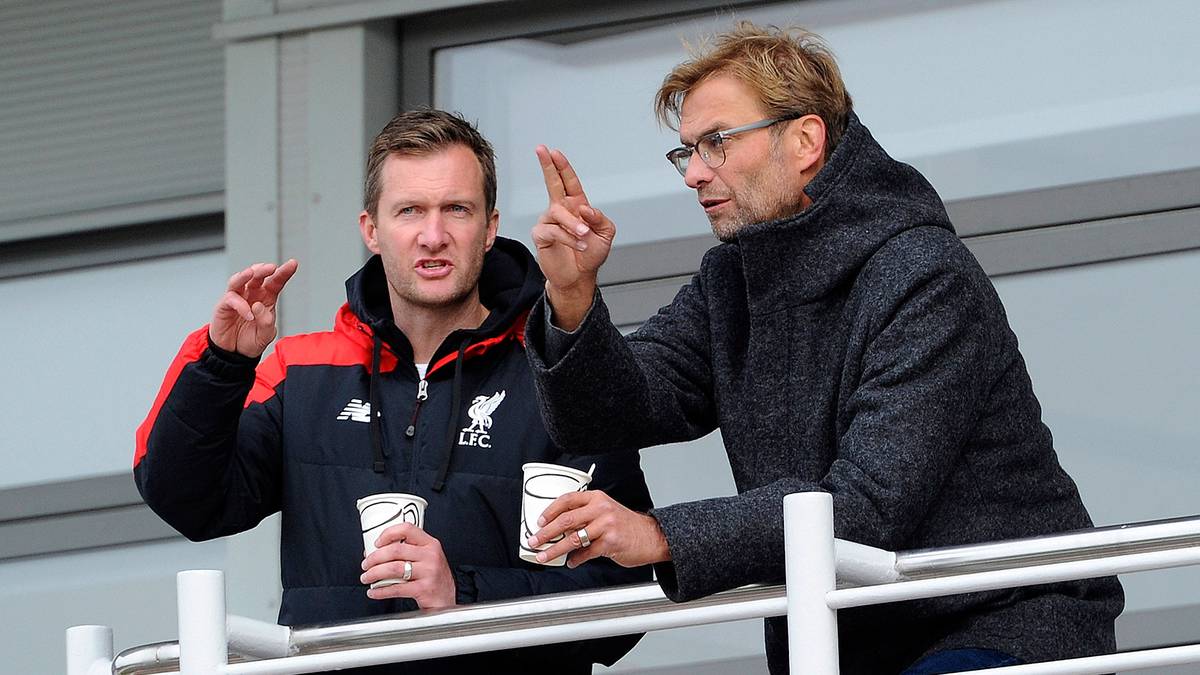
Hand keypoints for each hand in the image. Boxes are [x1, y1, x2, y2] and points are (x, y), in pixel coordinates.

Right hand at [210, 260, 297, 357]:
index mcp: (266, 298)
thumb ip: (266, 322)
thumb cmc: (251, 341)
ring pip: (239, 279)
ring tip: (252, 273)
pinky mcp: (224, 306)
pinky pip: (231, 299)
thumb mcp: (265, 335)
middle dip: (263, 269)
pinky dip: (240, 305)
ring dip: (246, 274)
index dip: (284, 272)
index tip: (292, 264)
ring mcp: (237, 298)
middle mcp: (251, 294)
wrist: (234, 354)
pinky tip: (248, 315)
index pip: (275, 282)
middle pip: (257, 276)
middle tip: (271, 267)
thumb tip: (258, 306)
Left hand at [361, 523, 456, 608]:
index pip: (407, 529)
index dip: (388, 534)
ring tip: (367, 577)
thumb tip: (376, 551)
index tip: (377, 543)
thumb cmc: (433, 577)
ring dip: (374, 573)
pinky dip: (381, 590)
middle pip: (395, 550)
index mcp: (430, 543)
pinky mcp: (424, 589)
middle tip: (366, 564)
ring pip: (393, 568)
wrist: (447, 598)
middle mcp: (430, 555)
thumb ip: (407, 551)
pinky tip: (374, 591)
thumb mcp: (427, 558)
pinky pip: (396, 588)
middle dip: (375, 558)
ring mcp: (428, 572)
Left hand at [527, 490, 669, 568]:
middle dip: (546, 533)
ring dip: (555, 549)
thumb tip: (559, 529)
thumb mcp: (606, 512)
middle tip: (534, 541)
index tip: (539, 522)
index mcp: (597, 498)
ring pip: (573, 538)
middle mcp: (601, 509)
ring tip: (545, 556)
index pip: (567, 500)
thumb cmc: (626, 526)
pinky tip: (572, 562)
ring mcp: (606, 525)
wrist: (652, 536)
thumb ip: (585, 516)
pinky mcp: (610, 542)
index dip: (550, 511)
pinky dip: (576, 560)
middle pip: (566, 520)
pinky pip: (586, 553)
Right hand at [531, 145, 615, 330]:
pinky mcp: (542, 236)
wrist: (579, 277)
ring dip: (574, 224)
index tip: (554, 152)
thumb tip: (585, 208)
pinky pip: (553, 231)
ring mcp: (549, 222)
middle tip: (541, 150)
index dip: (562, 166)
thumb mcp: (605, 234)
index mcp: (576, 205)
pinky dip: (568, 237)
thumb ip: (599, 218)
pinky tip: (578, 244)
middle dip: (547, 165)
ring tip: (585, 236)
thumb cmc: (590, 254)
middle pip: (552, 183)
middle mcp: (561, 210)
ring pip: (557, 212)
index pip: (569, 182)